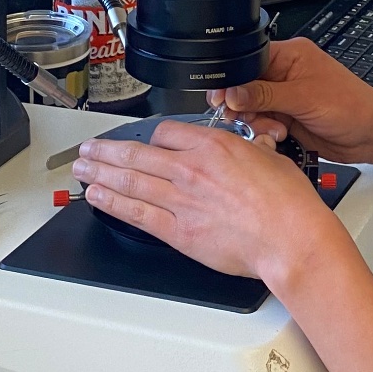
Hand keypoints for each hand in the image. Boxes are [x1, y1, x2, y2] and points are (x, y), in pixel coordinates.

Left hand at [72, 120, 341, 294]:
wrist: (291, 239)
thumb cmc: (289, 204)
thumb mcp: (270, 158)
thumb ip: (248, 150)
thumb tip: (246, 149)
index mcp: (213, 146)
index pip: (166, 132)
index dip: (151, 137)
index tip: (144, 142)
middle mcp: (190, 169)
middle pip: (136, 154)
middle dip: (106, 151)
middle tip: (88, 149)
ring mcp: (181, 201)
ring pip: (129, 180)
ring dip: (99, 173)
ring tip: (81, 168)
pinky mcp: (178, 231)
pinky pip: (135, 213)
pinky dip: (111, 203)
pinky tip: (96, 196)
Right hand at [208, 36, 372, 173]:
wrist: (371, 136)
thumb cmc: (352, 106)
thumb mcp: (304, 97)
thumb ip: (265, 95)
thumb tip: (233, 92)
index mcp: (290, 55)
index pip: (249, 61)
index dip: (233, 80)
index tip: (223, 97)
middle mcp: (286, 74)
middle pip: (245, 87)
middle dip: (243, 105)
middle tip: (244, 117)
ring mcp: (286, 97)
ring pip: (251, 108)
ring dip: (256, 121)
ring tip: (274, 128)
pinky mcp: (287, 118)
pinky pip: (262, 124)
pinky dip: (265, 131)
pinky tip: (279, 134)